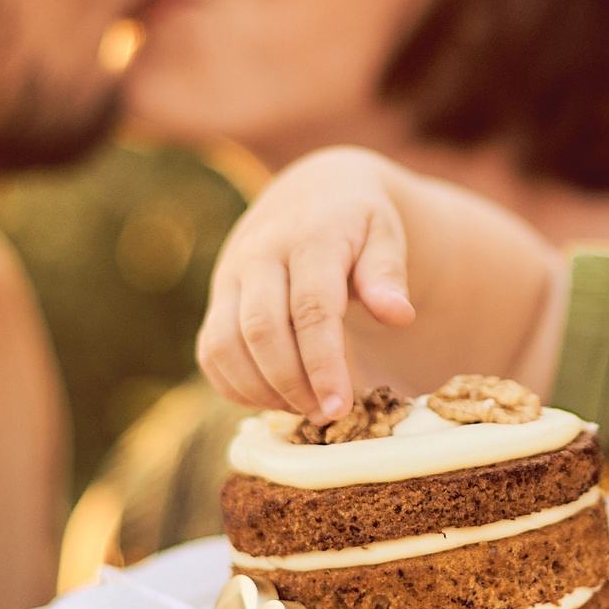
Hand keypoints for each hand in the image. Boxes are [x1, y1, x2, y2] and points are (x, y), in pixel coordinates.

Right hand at [198, 147, 417, 416]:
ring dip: (262, 390)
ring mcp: (230, 276)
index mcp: (309, 237)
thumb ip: (388, 273)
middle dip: (292, 384)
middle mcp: (259, 254)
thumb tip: (399, 315)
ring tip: (305, 408)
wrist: (312, 193)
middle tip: (327, 416)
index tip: (341, 407)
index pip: (310, 308)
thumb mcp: (385, 234)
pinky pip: (210, 352)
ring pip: (225, 345)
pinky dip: (236, 386)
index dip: (323, 363)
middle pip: (261, 331)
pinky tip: (276, 398)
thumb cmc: (358, 223)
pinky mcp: (216, 297)